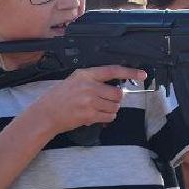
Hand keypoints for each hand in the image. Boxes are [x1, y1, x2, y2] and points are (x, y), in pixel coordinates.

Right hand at [28, 66, 146, 133]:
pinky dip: (107, 118)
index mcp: (86, 75)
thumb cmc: (60, 97)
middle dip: (115, 99)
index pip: (112, 70)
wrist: (46, 113)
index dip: (130, 72)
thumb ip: (93, 81)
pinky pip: (109, 116)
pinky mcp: (90, 114)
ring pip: (115, 106)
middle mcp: (89, 86)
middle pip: (117, 93)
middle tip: (104, 101)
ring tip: (97, 109)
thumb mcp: (74, 81)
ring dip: (110, 109)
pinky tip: (96, 116)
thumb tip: (114, 86)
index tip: (142, 74)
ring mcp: (90, 101)